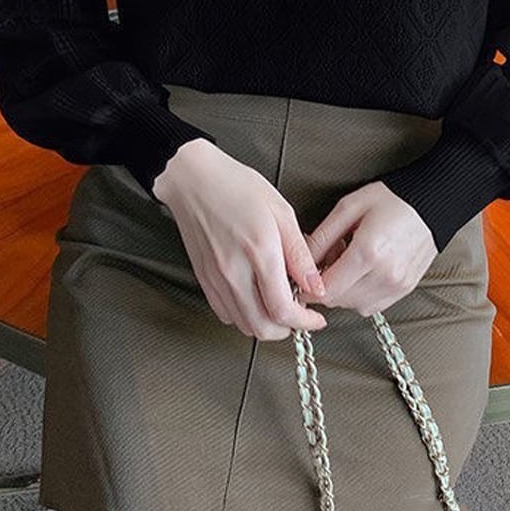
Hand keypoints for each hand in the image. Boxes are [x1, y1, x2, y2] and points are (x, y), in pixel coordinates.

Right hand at [152, 138, 327, 339]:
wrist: (194, 180)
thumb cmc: (237, 187)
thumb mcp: (281, 211)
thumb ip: (299, 254)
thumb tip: (315, 286)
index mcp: (259, 251)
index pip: (282, 309)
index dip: (304, 322)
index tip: (315, 318)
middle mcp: (233, 271)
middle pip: (261, 328)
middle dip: (287, 330)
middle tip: (300, 316)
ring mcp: (215, 278)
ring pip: (243, 325)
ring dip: (266, 324)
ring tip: (279, 304)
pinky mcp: (204, 280)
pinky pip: (226, 313)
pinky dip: (245, 316)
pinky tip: (256, 298)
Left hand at [300, 181, 436, 315]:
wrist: (432, 202)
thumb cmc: (393, 199)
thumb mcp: (348, 208)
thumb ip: (321, 238)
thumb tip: (299, 262)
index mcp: (369, 251)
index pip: (326, 289)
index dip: (307, 286)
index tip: (302, 276)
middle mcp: (385, 274)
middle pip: (338, 301)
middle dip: (324, 286)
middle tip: (328, 260)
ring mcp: (398, 285)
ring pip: (353, 307)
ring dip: (343, 292)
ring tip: (348, 263)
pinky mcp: (405, 290)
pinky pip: (372, 306)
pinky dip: (360, 294)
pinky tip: (363, 271)